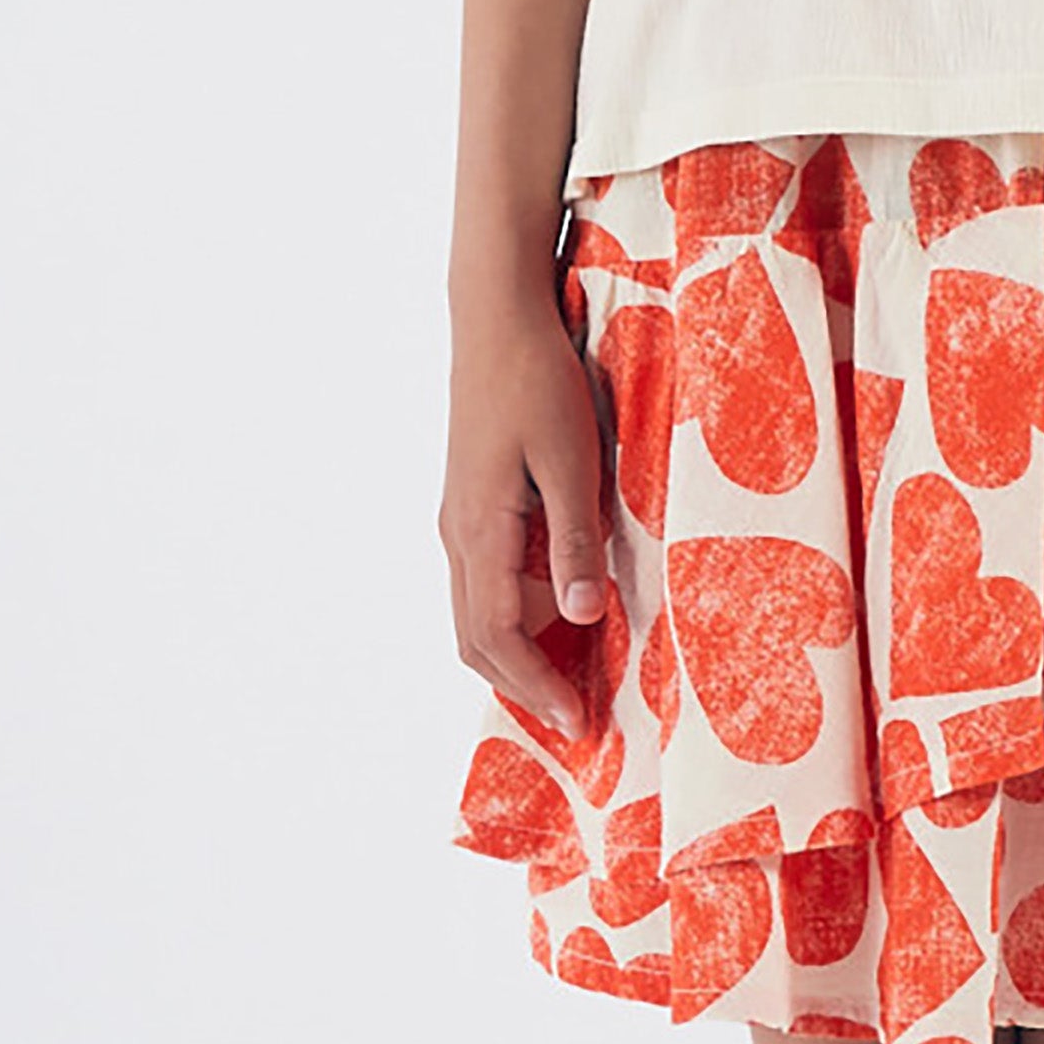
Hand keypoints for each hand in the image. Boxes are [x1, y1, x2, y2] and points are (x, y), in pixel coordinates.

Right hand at [441, 276, 616, 744]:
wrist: (496, 319)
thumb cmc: (538, 382)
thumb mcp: (572, 461)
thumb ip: (575, 539)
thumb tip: (585, 615)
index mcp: (480, 532)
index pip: (499, 638)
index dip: (536, 689)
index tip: (577, 724)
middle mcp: (458, 535)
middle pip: (476, 640)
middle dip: (521, 688)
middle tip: (575, 720)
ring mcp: (460, 520)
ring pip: (478, 613)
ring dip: (518, 655)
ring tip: (573, 679)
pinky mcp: (472, 503)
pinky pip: (487, 581)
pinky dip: (518, 615)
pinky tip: (563, 612)